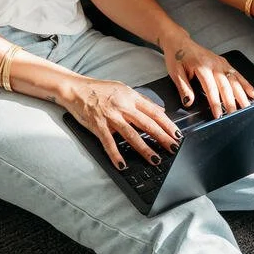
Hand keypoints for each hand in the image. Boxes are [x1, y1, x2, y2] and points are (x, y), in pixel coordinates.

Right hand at [60, 74, 179, 170]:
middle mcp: (123, 106)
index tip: (177, 134)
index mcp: (131, 97)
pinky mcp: (98, 125)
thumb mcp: (124, 89)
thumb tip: (160, 110)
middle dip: (162, 137)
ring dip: (144, 148)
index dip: (167, 124)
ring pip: (131, 134)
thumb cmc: (100, 89)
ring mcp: (110, 116)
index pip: (154, 112)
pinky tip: (122, 164)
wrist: (76, 89)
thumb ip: (142, 100)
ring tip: (155, 159)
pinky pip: (109, 142)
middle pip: (147, 124)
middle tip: (173, 148)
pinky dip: (115, 154)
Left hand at [162, 35, 253, 118]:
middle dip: (231, 102)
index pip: (211, 88)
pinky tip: (252, 92)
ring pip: (234, 80)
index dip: (215, 103)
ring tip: (247, 106)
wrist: (180, 41)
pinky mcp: (224, 63)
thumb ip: (183, 88)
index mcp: (202, 66)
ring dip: (242, 94)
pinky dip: (246, 84)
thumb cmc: (177, 56)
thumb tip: (188, 102)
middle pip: (226, 86)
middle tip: (235, 115)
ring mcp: (221, 63)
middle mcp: (214, 64)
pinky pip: (237, 74)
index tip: (218, 115)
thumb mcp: (175, 72)